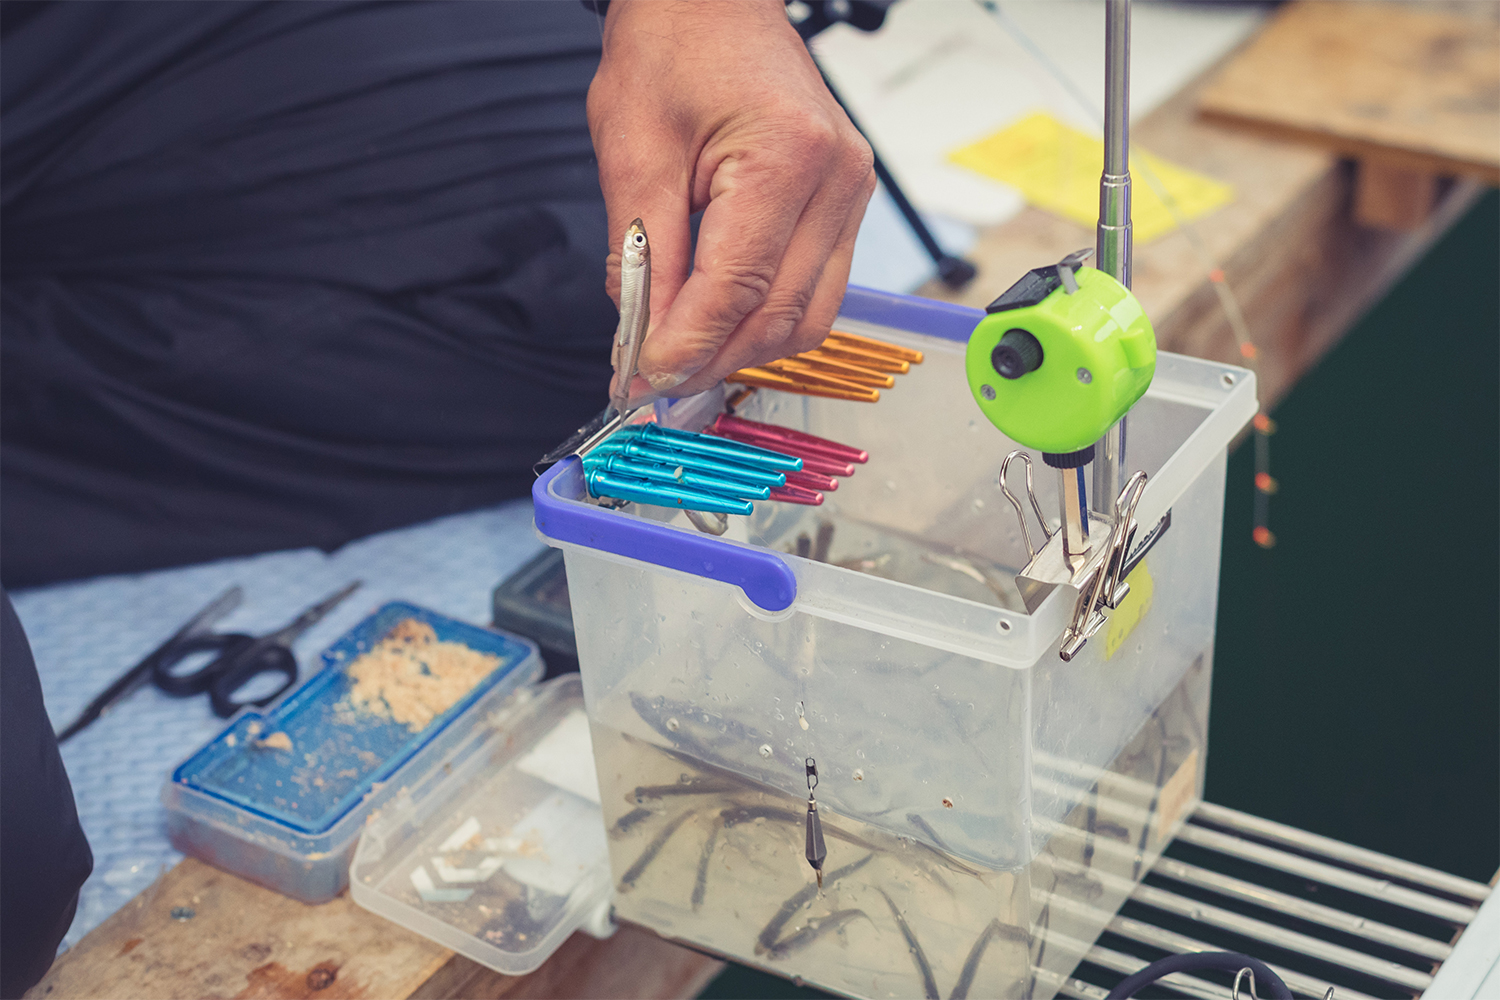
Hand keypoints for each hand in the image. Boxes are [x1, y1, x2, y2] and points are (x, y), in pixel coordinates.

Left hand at [588, 0, 875, 404]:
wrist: (711, 2)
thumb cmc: (673, 50)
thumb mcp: (633, 150)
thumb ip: (643, 255)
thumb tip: (642, 337)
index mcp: (787, 157)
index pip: (738, 289)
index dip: (688, 346)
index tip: (645, 378)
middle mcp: (836, 179)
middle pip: (782, 315)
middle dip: (714, 358)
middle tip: (655, 379)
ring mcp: (851, 193)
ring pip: (810, 317)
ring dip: (744, 348)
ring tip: (684, 356)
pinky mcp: (845, 203)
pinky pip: (817, 290)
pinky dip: (768, 318)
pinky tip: (719, 323)